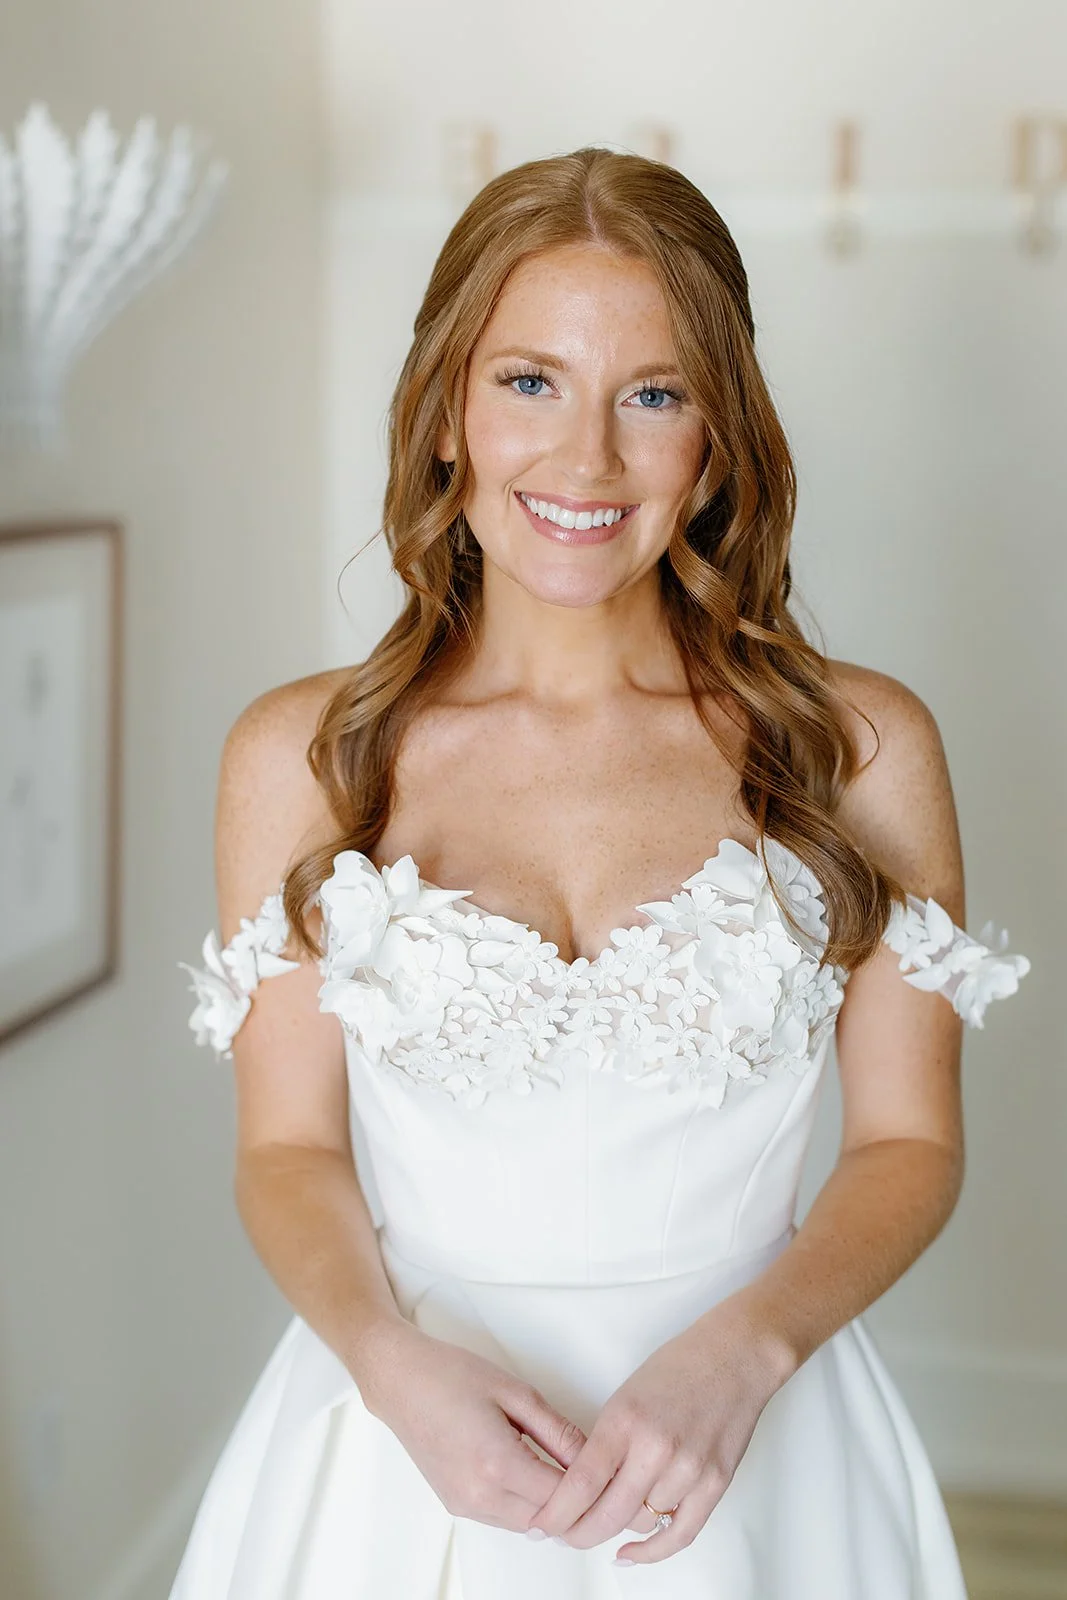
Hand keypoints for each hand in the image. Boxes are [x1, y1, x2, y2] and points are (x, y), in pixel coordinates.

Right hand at [358, 1320, 588, 1529]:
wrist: (400, 1381)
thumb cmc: (452, 1375)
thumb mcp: (516, 1393)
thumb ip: (558, 1431)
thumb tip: (590, 1458)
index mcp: (498, 1464)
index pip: (562, 1497)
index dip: (591, 1487)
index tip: (607, 1470)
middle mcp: (479, 1495)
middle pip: (547, 1520)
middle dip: (575, 1502)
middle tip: (593, 1471)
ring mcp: (465, 1504)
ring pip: (526, 1526)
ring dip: (548, 1506)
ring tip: (562, 1469)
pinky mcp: (456, 1504)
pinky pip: (503, 1518)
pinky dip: (524, 1504)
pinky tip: (531, 1472)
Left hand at [525, 1299, 790, 1565]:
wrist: (734, 1356)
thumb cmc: (679, 1368)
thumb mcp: (625, 1396)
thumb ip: (606, 1443)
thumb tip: (583, 1489)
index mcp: (625, 1420)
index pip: (581, 1484)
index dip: (556, 1514)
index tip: (540, 1527)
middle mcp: (655, 1447)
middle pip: (606, 1514)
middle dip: (576, 1534)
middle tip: (561, 1536)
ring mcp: (688, 1468)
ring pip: (640, 1523)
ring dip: (614, 1531)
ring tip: (596, 1528)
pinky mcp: (715, 1483)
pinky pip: (680, 1534)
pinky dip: (653, 1551)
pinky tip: (631, 1551)